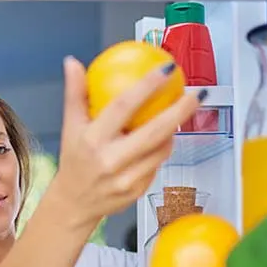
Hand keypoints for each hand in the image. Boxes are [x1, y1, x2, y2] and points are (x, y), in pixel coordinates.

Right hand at [48, 56, 202, 229]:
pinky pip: (158, 164)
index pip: (123, 107)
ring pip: (161, 149)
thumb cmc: (74, 161)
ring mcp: (126, 179)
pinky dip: (162, 149)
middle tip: (196, 93)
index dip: (147, 86)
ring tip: (182, 112)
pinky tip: (166, 137)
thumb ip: (75, 93)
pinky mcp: (138, 191)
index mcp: (93, 140)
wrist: (73, 203)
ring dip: (174, 130)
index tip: (166, 69)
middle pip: (154, 132)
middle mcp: (111, 160)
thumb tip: (73, 63)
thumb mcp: (69, 127)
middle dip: (180, 111)